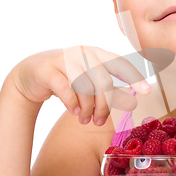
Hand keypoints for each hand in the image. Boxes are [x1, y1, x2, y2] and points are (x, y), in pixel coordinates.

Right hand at [8, 46, 150, 124]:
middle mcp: (83, 53)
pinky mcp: (48, 69)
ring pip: (85, 86)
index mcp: (97, 54)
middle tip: (99, 122)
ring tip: (85, 120)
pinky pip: (65, 87)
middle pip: (103, 81)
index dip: (134, 77)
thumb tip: (133, 103)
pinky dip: (72, 103)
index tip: (145, 92)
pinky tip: (74, 112)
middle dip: (104, 106)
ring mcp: (64, 58)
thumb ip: (112, 94)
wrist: (30, 75)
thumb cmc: (66, 80)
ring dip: (88, 108)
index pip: (120, 64)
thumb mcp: (91, 86)